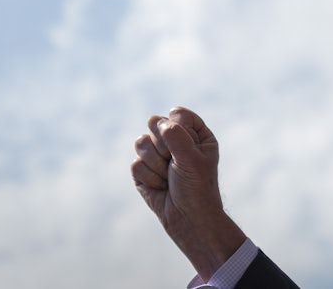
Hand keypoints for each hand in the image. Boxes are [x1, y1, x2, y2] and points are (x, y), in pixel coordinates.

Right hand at [132, 107, 245, 279]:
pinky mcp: (143, 170)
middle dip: (163, 147)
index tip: (187, 148)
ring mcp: (158, 154)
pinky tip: (160, 187)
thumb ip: (176, 135)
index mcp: (195, 133)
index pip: (177, 114)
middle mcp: (175, 140)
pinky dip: (148, 178)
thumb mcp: (192, 158)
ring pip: (141, 142)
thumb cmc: (197, 187)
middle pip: (155, 123)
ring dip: (155, 164)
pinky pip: (135, 164)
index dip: (177, 128)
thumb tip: (157, 122)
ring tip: (168, 177)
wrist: (188, 219)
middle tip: (174, 163)